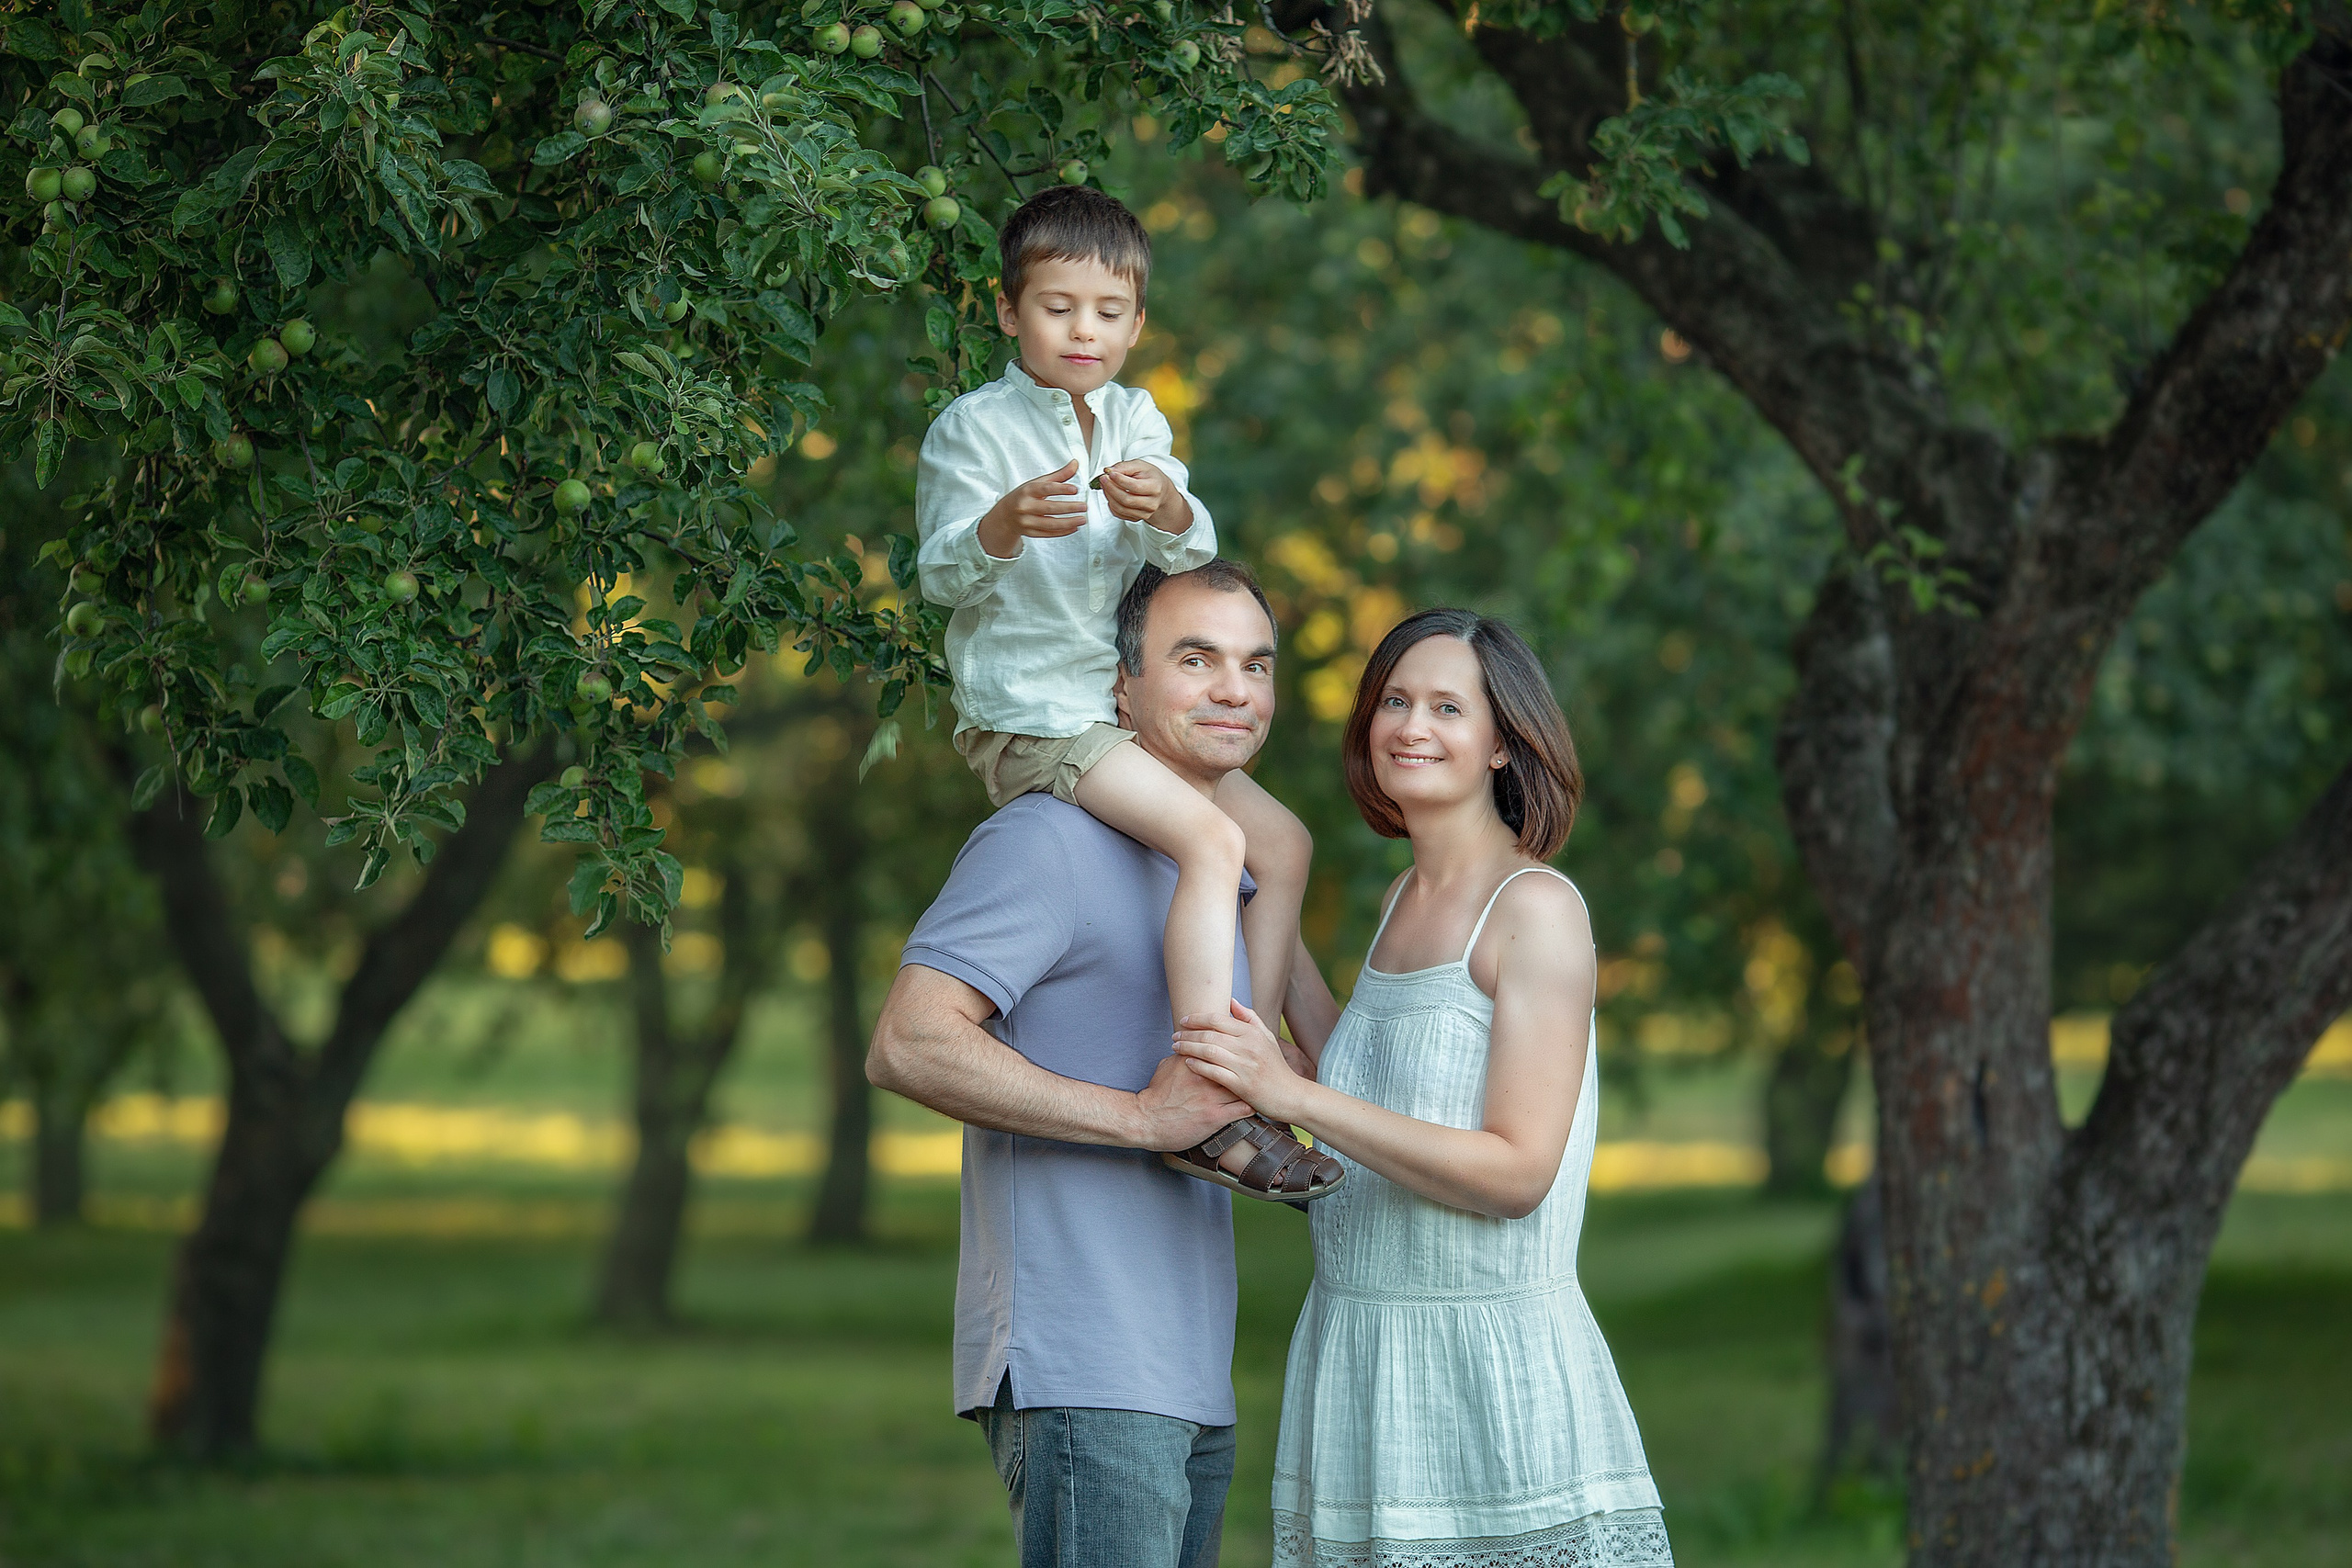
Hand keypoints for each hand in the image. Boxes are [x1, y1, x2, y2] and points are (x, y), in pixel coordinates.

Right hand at [977, 460, 1085, 556]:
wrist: (1005, 515)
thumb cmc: (1024, 496)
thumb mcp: (1038, 483)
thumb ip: (1058, 475)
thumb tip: (1075, 464)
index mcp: (1027, 491)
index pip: (1045, 489)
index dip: (1061, 489)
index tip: (1075, 489)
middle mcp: (1025, 506)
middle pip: (1050, 508)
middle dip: (1069, 508)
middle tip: (1084, 506)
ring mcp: (1027, 521)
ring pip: (1050, 524)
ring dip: (1068, 522)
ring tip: (1082, 519)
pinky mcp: (1030, 533)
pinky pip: (1049, 534)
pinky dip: (1062, 532)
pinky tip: (1074, 527)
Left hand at [1099, 460, 1188, 529]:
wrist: (1159, 490)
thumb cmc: (1150, 477)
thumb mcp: (1140, 465)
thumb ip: (1124, 467)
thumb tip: (1109, 471)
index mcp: (1155, 487)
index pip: (1134, 487)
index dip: (1119, 480)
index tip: (1109, 473)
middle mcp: (1151, 503)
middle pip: (1126, 500)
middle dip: (1111, 488)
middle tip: (1103, 478)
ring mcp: (1144, 513)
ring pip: (1121, 508)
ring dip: (1109, 496)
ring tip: (1105, 485)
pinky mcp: (1137, 518)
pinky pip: (1119, 514)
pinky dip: (1111, 504)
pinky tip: (1110, 495)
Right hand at [1135, 1051, 1251, 1151]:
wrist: (1146, 1121)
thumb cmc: (1156, 1095)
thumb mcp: (1166, 1066)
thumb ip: (1184, 1055)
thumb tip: (1193, 1047)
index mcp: (1195, 1061)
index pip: (1223, 1047)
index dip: (1236, 1048)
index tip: (1242, 1050)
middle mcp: (1206, 1076)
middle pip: (1237, 1063)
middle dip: (1247, 1064)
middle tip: (1255, 1067)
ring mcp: (1212, 1097)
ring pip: (1244, 1085)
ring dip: (1251, 1085)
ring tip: (1256, 1085)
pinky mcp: (1216, 1116)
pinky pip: (1243, 1108)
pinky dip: (1251, 1104)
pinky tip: (1253, 1102)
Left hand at [1172, 1000, 1309, 1124]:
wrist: (1290, 1094)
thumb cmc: (1276, 1066)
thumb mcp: (1267, 1037)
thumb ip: (1249, 1018)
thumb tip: (1231, 1000)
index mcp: (1252, 1034)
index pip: (1218, 1019)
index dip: (1197, 1018)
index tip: (1184, 1020)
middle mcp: (1248, 1047)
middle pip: (1210, 1035)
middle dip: (1187, 1034)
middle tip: (1174, 1035)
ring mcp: (1245, 1066)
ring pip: (1209, 1052)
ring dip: (1188, 1048)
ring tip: (1176, 1047)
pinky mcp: (1241, 1085)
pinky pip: (1214, 1073)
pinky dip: (1198, 1067)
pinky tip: (1187, 1063)